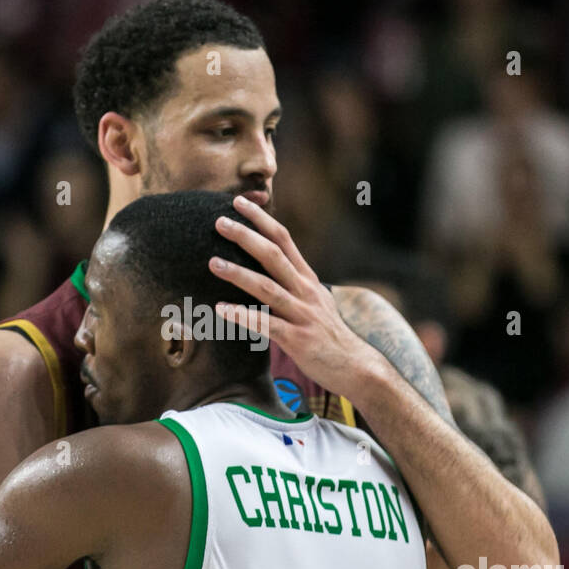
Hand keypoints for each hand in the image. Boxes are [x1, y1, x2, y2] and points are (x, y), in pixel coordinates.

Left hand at [210, 195, 382, 397]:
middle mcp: (305, 291)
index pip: (283, 239)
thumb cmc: (327, 334)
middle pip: (273, 255)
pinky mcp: (298, 339)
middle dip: (246, 236)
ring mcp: (302, 314)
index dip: (261, 219)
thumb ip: (293, 283)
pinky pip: (266, 325)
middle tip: (219, 221)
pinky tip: (221, 310)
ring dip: (239, 274)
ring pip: (267, 288)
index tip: (239, 201)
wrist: (355, 366)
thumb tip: (268, 268)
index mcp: (307, 278)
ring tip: (213, 263)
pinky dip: (243, 316)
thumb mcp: (314, 301)